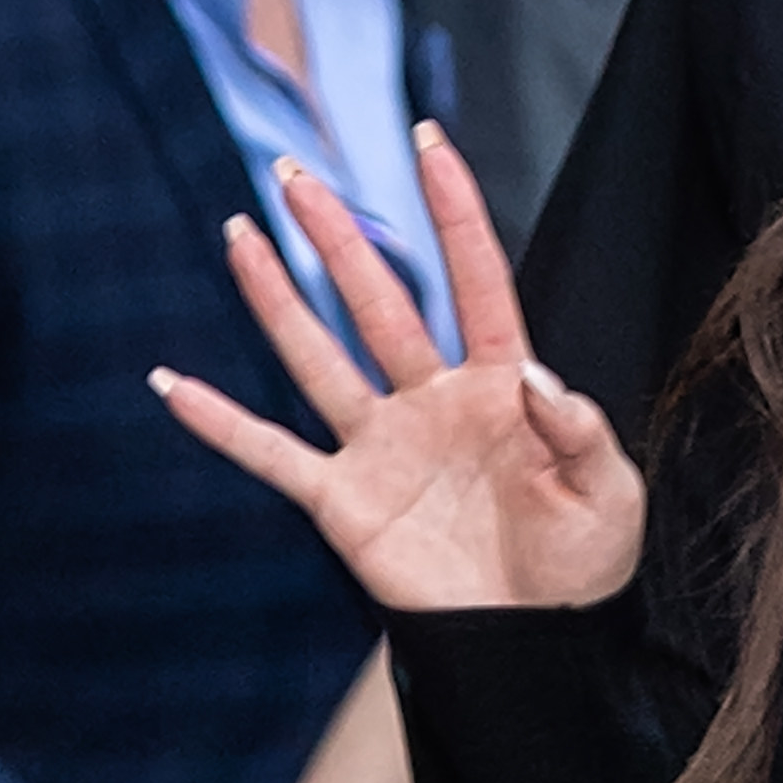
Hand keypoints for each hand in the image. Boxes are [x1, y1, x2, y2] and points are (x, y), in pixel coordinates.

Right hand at [152, 127, 641, 611]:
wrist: (536, 641)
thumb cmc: (581, 562)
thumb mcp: (610, 494)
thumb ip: (581, 433)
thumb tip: (539, 379)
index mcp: (504, 384)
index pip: (477, 279)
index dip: (453, 210)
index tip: (427, 140)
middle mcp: (434, 399)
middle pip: (379, 301)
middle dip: (339, 237)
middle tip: (294, 174)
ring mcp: (384, 446)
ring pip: (320, 356)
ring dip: (279, 299)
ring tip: (241, 233)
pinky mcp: (345, 502)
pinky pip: (274, 455)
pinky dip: (222, 424)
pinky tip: (172, 384)